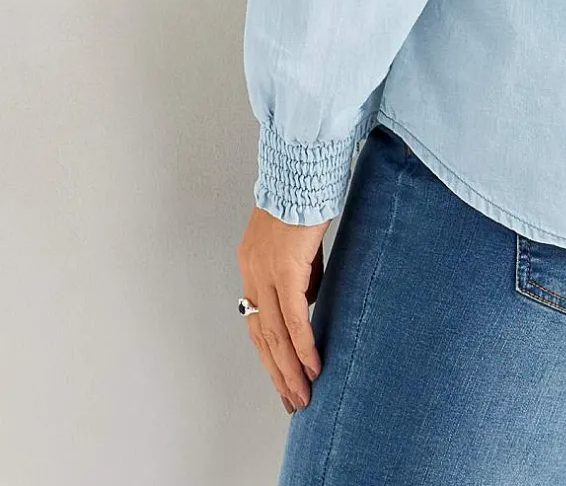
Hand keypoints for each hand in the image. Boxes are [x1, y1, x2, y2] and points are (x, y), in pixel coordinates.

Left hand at [237, 206, 329, 413]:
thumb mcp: (299, 242)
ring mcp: (266, 271)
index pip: (257, 320)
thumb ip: (301, 273)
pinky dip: (302, 346)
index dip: (269, 353)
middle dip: (277, 372)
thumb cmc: (306, 195)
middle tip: (292, 400)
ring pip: (274, 334)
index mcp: (252, 264)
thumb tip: (308, 303)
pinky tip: (312, 366)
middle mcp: (252, 271)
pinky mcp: (286, 269)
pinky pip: (293, 318)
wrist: (304, 167)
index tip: (283, 378)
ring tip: (302, 395)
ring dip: (289, 369)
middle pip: (261, 336)